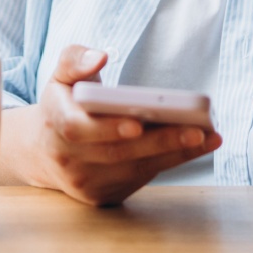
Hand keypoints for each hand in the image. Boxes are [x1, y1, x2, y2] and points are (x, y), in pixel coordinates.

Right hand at [6, 45, 221, 206]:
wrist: (44, 150)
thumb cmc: (63, 103)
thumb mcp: (61, 75)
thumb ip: (76, 59)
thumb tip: (100, 56)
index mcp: (56, 123)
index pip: (79, 129)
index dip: (109, 128)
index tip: (138, 122)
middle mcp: (68, 159)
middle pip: (116, 153)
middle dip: (158, 142)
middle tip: (196, 130)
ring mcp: (85, 182)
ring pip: (133, 170)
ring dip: (173, 154)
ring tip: (208, 137)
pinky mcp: (102, 195)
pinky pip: (140, 179)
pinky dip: (170, 163)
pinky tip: (196, 147)